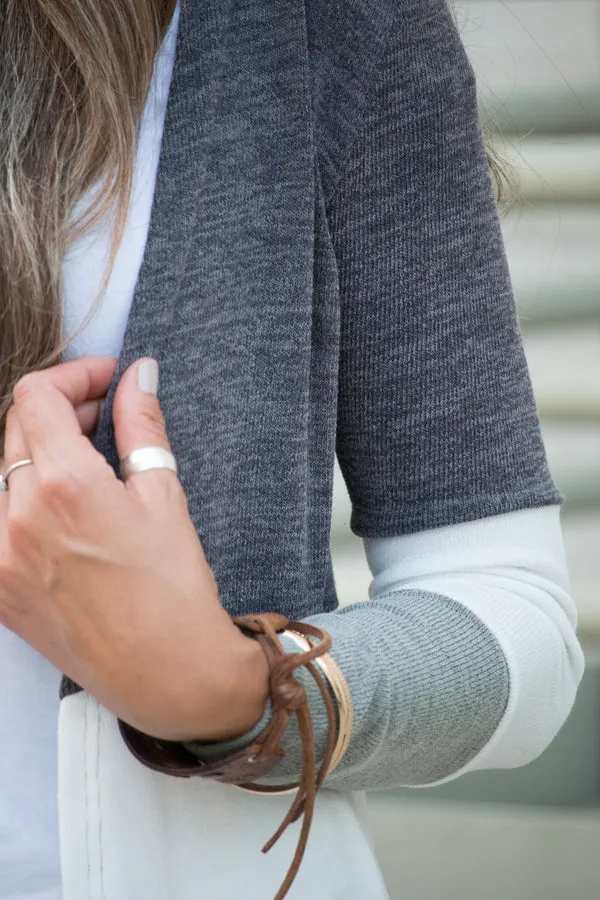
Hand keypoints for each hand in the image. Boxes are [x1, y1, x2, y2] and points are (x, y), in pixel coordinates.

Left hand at [0, 356, 268, 741]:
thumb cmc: (175, 589)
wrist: (166, 672)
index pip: (37, 396)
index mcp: (65, 487)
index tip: (105, 382)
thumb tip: (139, 376)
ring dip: (38, 452)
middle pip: (14, 427)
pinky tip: (65, 508)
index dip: (75, 375)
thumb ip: (141, 426)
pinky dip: (25, 498)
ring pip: (3, 471)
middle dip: (59, 409)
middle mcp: (18, 518)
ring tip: (85, 464)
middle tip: (103, 417)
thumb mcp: (165, 496)